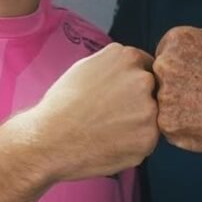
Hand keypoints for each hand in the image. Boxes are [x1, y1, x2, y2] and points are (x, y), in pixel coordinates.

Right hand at [18, 43, 158, 181]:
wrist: (49, 138)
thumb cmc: (62, 104)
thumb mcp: (87, 67)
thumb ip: (115, 66)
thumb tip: (134, 70)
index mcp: (128, 57)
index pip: (147, 67)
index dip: (133, 84)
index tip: (120, 96)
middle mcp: (143, 79)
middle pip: (152, 91)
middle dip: (138, 102)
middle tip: (111, 115)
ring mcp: (148, 109)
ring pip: (152, 117)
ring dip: (137, 124)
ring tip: (108, 130)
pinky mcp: (148, 138)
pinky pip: (147, 140)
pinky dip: (133, 145)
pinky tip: (110, 143)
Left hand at [153, 26, 201, 187]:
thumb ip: (195, 43)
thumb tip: (177, 50)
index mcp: (177, 40)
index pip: (165, 53)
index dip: (183, 67)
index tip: (200, 77)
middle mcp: (165, 64)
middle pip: (160, 76)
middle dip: (176, 86)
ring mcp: (164, 96)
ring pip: (162, 102)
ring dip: (178, 107)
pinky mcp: (168, 125)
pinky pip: (169, 125)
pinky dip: (183, 127)